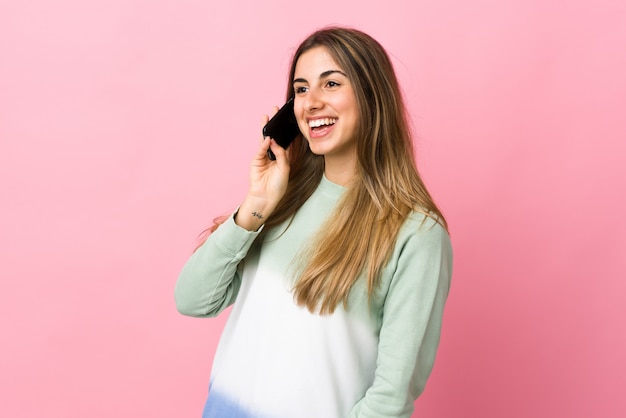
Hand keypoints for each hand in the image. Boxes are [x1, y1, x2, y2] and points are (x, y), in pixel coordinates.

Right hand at [234, 109, 290, 230]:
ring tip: (267, 116)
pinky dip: (263, 144)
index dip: (288, 130)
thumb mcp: (285, 169)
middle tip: (276, 110)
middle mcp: (274, 154)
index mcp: (284, 156)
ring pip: (265, 139)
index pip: (286, 140)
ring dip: (266, 128)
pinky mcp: (257, 160)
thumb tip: (275, 141)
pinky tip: (267, 138)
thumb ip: (282, 154)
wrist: (266, 197)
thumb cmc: (278, 186)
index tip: (290, 118)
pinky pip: (261, 149)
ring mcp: (265, 156)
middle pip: (275, 136)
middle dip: (276, 124)